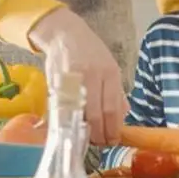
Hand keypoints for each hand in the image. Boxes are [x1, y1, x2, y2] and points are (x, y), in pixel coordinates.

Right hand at [29, 7, 127, 145]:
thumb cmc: (90, 53)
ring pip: (79, 113)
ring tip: (88, 139)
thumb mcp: (110, 67)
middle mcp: (93, 76)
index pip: (113, 108)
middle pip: (97, 114)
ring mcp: (73, 79)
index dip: (113, 128)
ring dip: (84, 131)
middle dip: (100, 134)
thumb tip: (122, 115)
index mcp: (110, 73)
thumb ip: (116, 92)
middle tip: (101, 144)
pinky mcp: (56, 82)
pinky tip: (71, 128)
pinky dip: (67, 121)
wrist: (64, 34)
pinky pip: (62, 107)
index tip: (114, 140)